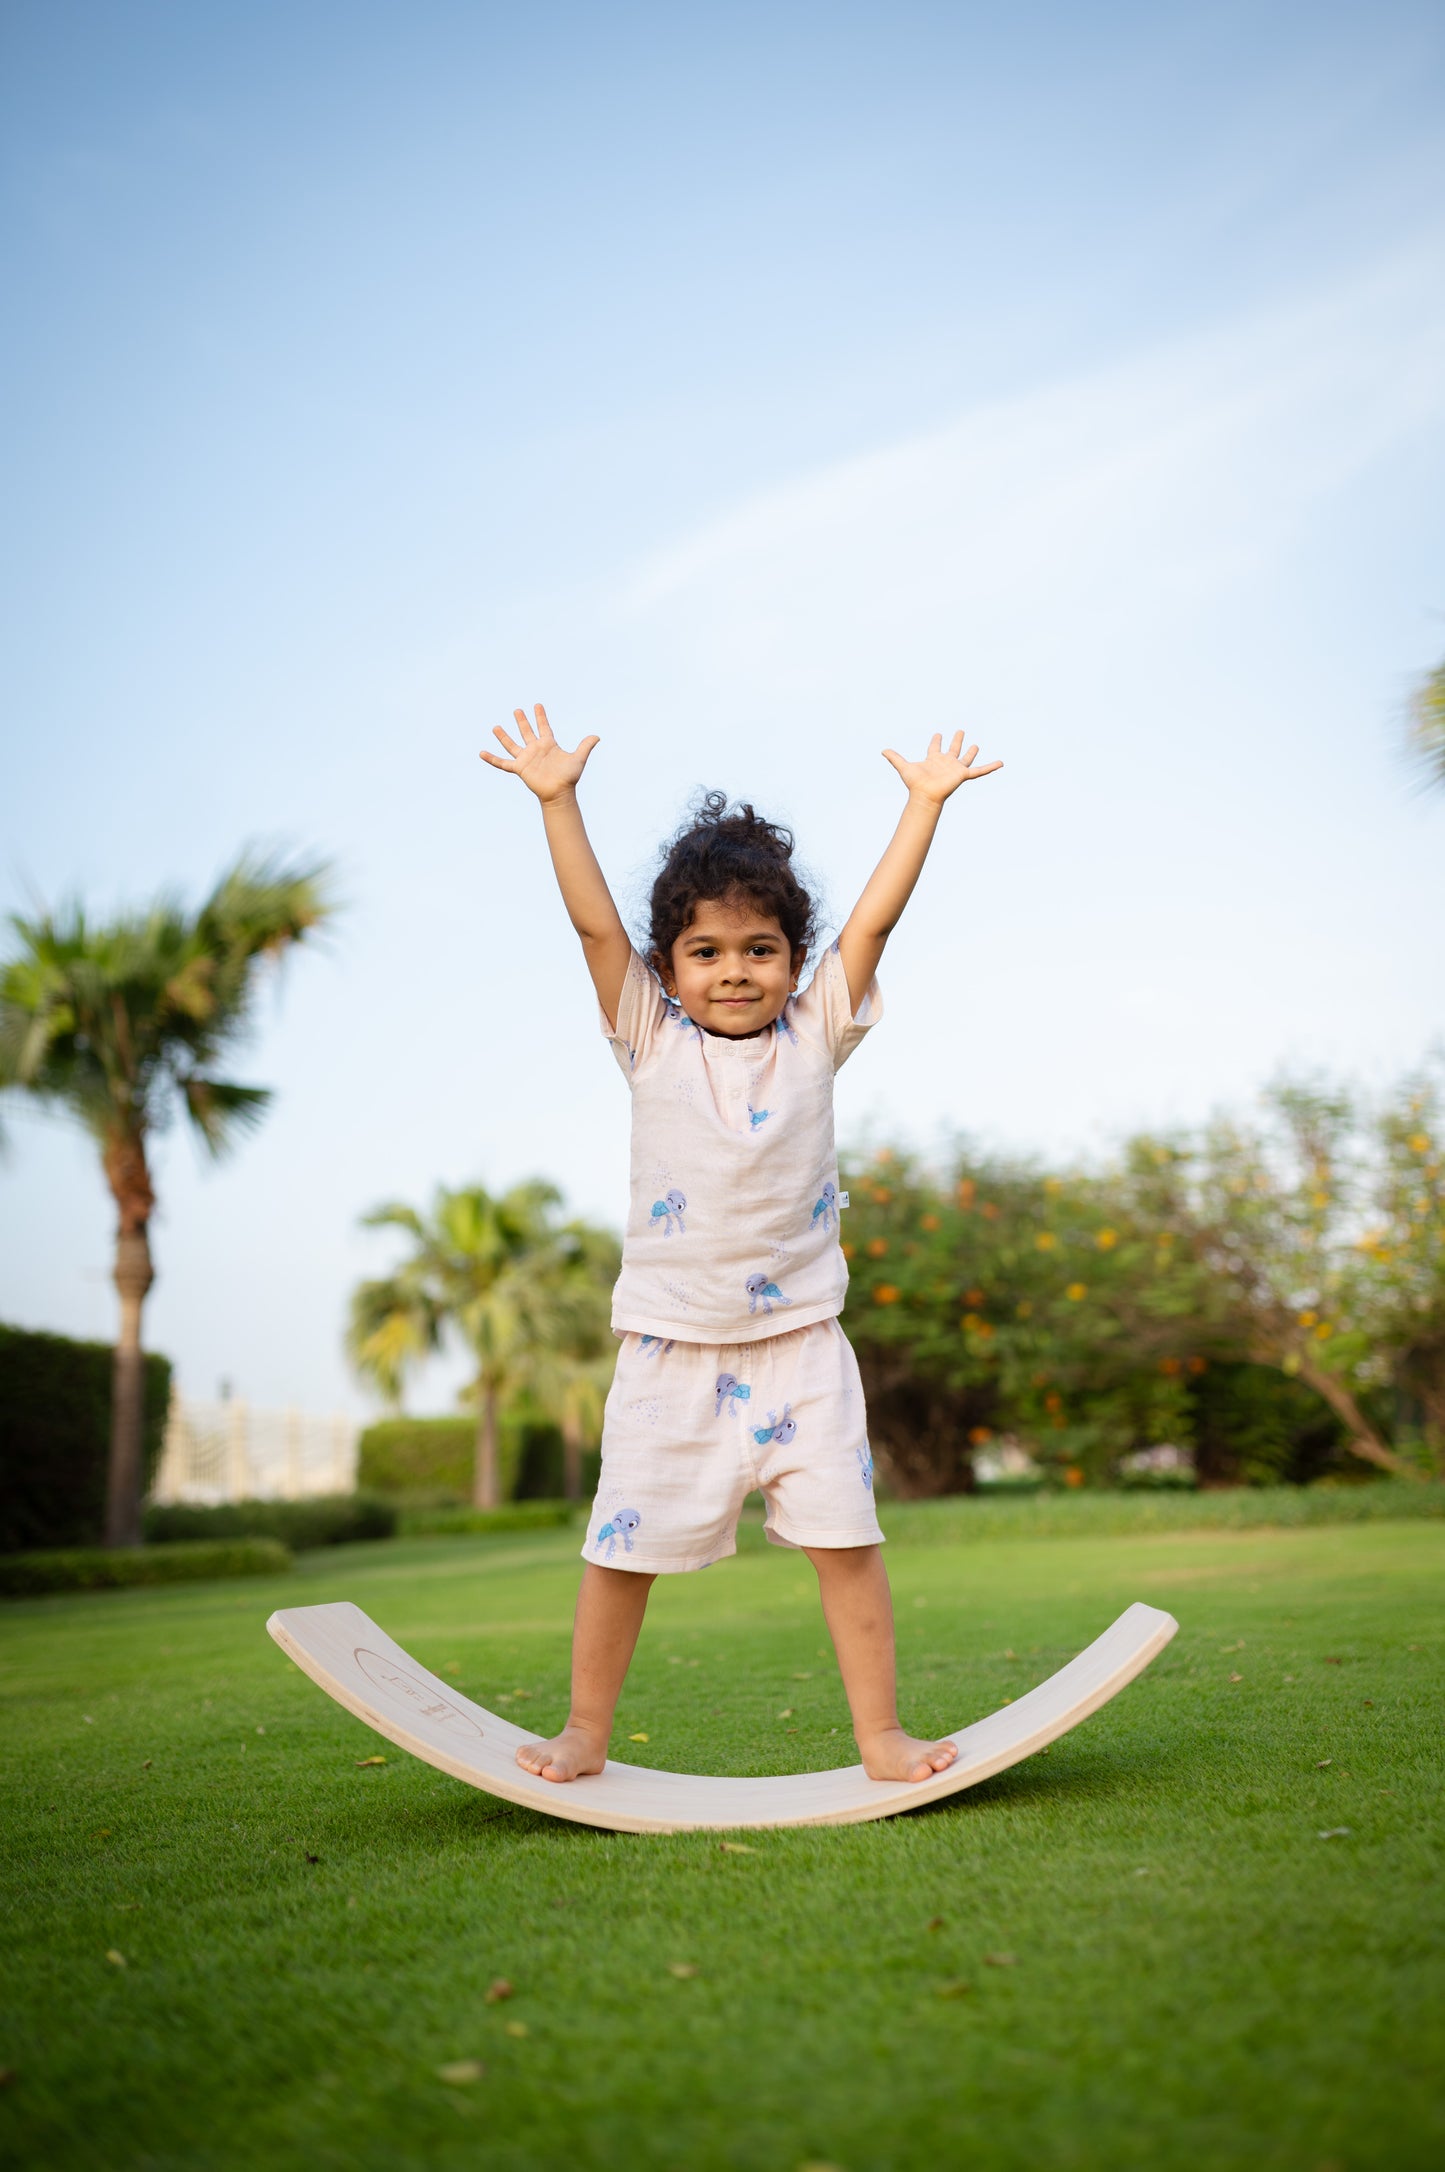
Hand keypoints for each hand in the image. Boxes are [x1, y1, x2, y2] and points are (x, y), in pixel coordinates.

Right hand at [481, 705, 599, 801]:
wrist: (559, 793)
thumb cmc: (569, 777)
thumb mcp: (578, 758)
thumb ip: (585, 746)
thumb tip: (597, 736)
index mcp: (548, 745)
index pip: (544, 727)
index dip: (541, 716)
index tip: (537, 705)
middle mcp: (536, 749)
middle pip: (526, 732)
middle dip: (522, 721)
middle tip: (518, 710)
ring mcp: (526, 758)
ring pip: (512, 744)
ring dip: (504, 736)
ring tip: (496, 727)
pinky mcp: (519, 769)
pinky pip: (503, 763)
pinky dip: (492, 759)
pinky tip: (482, 753)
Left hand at [881, 731, 1001, 804]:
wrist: (925, 795)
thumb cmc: (914, 783)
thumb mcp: (903, 766)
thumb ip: (894, 758)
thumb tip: (882, 750)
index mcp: (933, 759)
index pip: (935, 747)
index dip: (936, 741)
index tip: (938, 734)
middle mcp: (945, 763)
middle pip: (953, 749)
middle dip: (956, 740)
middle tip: (960, 730)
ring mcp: (955, 769)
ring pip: (965, 758)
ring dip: (970, 752)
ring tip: (976, 745)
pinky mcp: (963, 774)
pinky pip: (980, 771)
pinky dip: (990, 767)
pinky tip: (1001, 763)